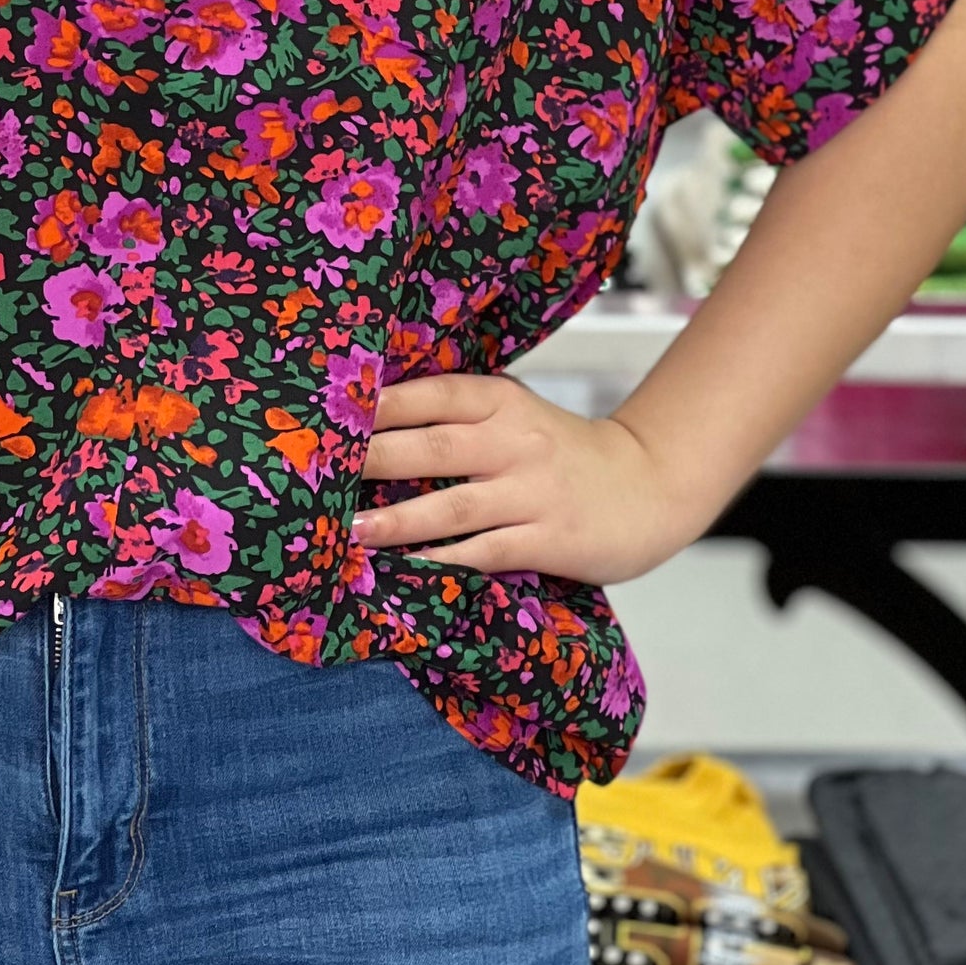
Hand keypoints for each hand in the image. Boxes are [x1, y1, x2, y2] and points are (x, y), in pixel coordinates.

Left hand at [353, 372, 701, 583]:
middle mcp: (514, 439)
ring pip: (453, 504)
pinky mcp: (549, 537)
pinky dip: (446, 561)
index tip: (324, 415)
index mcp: (499, 399)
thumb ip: (456, 414)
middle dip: (372, 459)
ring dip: (398, 520)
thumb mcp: (514, 414)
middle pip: (432, 446)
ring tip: (351, 531)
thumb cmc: (560, 451)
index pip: (429, 394)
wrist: (648, 485)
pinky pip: (487, 551)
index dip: (376, 404)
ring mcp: (532, 490)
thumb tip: (368, 420)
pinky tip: (410, 570)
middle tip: (318, 474)